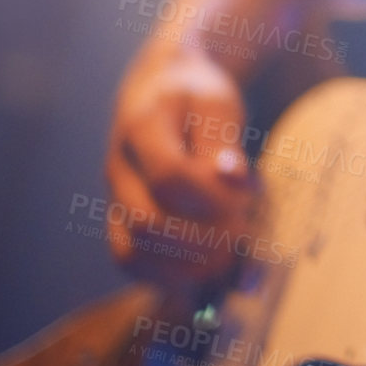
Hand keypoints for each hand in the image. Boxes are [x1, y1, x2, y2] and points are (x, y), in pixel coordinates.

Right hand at [103, 41, 256, 287]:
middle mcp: (119, 168)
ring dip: (184, 267)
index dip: (215, 198)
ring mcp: (114, 197)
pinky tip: (205, 270)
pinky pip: (129, 262)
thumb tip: (232, 177)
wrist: (158, 88)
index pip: (171, 177)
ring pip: (130, 253)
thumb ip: (223, 140)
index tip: (251, 196)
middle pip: (147, 224)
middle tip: (244, 232)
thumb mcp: (217, 101)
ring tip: (228, 257)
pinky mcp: (119, 219)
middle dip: (203, 239)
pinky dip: (167, 277)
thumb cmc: (195, 94)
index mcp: (141, 128)